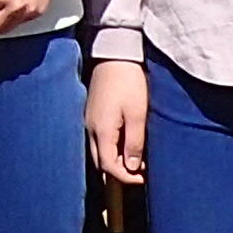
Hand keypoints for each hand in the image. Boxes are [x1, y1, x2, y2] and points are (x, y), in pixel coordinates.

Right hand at [85, 55, 147, 184]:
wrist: (115, 54)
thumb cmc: (129, 82)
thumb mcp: (138, 114)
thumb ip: (134, 143)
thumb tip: (132, 167)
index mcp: (101, 131)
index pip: (109, 167)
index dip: (126, 177)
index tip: (143, 178)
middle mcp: (90, 129)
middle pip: (101, 162)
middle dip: (119, 171)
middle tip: (140, 171)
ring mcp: (89, 120)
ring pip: (98, 151)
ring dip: (115, 160)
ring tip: (136, 157)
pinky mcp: (92, 113)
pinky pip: (98, 139)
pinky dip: (110, 147)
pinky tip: (125, 142)